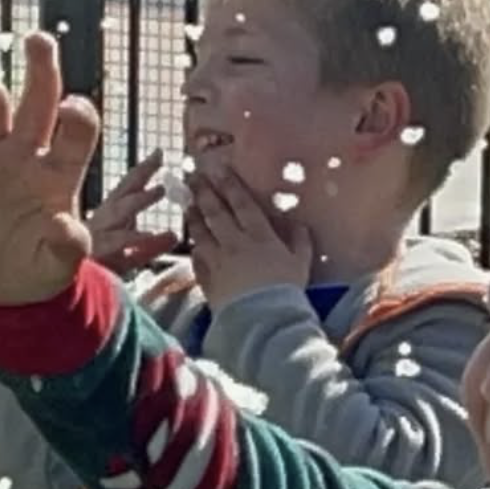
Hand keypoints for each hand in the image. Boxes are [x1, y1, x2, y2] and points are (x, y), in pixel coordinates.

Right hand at [0, 32, 97, 305]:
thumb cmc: (36, 272)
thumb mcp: (56, 268)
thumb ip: (67, 249)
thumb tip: (68, 228)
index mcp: (59, 175)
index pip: (76, 132)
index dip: (78, 116)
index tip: (72, 108)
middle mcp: (26, 156)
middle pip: (37, 101)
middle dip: (41, 67)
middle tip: (39, 38)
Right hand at [88, 150, 179, 273]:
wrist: (65, 285)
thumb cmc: (95, 266)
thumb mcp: (129, 254)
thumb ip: (152, 246)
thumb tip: (175, 235)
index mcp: (110, 215)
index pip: (128, 187)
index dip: (144, 170)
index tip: (160, 152)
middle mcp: (104, 219)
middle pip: (124, 191)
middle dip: (141, 172)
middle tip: (159, 157)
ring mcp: (100, 233)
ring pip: (120, 212)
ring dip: (140, 199)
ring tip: (160, 189)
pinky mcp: (98, 252)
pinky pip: (118, 243)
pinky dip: (134, 238)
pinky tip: (149, 234)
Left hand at [186, 150, 314, 307]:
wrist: (265, 321)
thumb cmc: (286, 291)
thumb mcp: (301, 264)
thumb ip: (300, 242)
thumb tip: (300, 225)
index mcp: (259, 234)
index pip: (240, 202)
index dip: (229, 183)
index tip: (217, 168)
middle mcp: (234, 242)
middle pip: (215, 211)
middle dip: (203, 192)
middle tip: (192, 177)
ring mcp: (217, 260)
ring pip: (201, 233)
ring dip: (193, 217)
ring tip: (188, 207)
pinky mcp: (208, 280)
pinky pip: (198, 261)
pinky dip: (196, 252)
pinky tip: (195, 248)